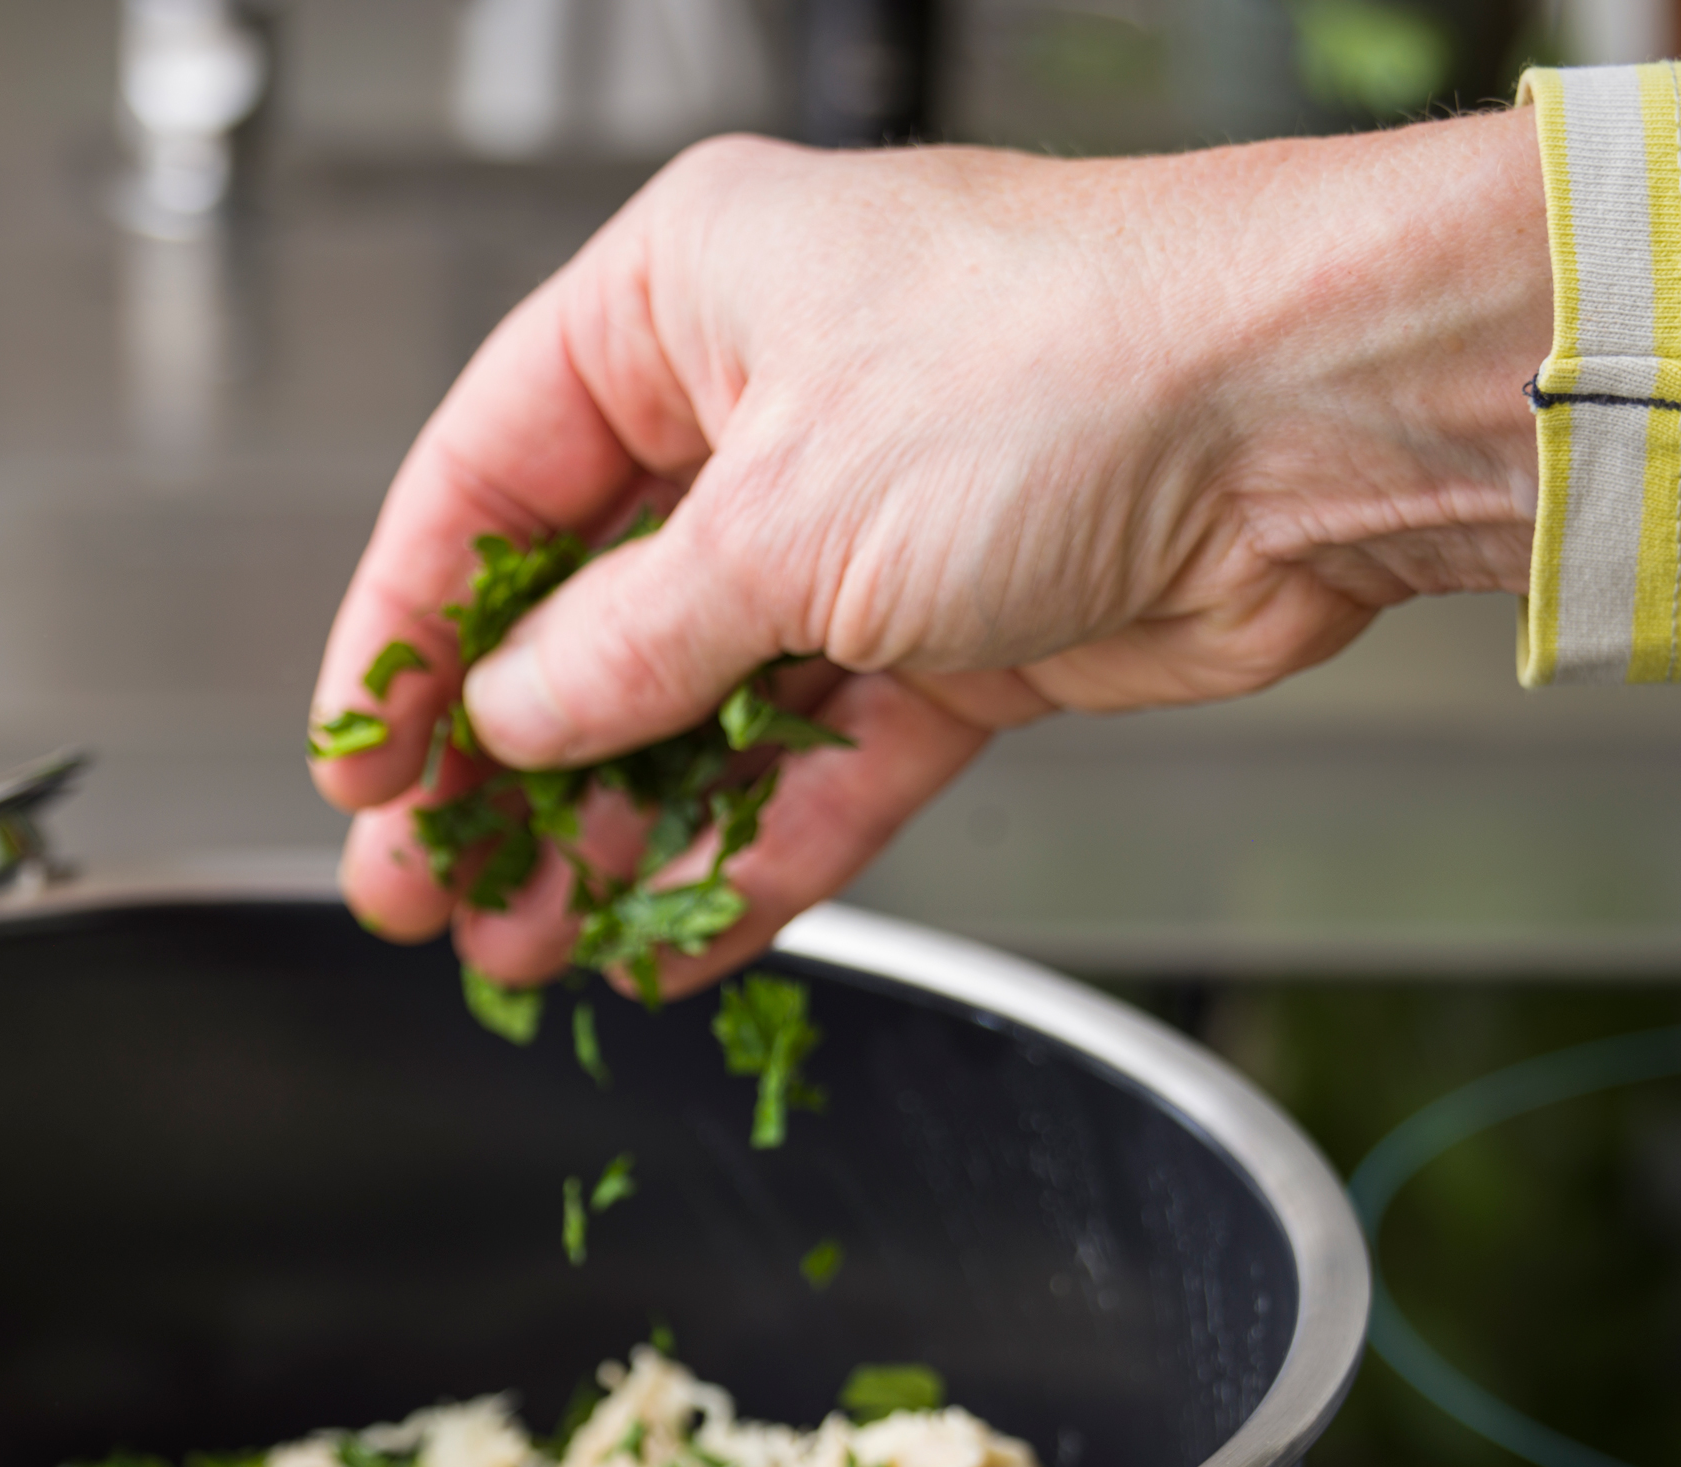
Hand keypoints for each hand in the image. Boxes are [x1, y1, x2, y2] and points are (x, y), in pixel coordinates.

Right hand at [309, 110, 1550, 991]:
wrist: (1321, 418)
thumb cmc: (1077, 367)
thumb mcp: (785, 522)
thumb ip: (625, 648)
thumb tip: (514, 725)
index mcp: (685, 303)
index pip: (482, 485)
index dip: (405, 640)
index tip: (360, 768)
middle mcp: (763, 402)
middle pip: (577, 615)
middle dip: (500, 774)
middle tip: (427, 893)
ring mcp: (858, 526)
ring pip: (689, 709)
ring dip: (616, 837)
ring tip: (535, 949)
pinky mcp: (952, 634)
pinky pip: (811, 763)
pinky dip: (750, 852)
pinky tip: (677, 942)